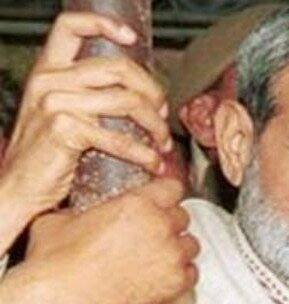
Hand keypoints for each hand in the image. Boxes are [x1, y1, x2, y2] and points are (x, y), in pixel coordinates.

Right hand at [0, 12, 170, 223]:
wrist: (19, 188)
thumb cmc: (45, 156)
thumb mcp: (60, 114)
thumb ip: (86, 96)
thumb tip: (136, 94)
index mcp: (48, 70)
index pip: (71, 27)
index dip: (105, 25)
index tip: (132, 38)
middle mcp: (49, 80)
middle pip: (119, 68)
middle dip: (152, 91)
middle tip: (163, 113)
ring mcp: (56, 102)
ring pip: (127, 102)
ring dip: (155, 125)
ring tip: (163, 143)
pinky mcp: (65, 129)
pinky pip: (120, 138)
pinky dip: (144, 154)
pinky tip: (153, 162)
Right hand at [25, 177, 197, 303]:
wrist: (57, 301)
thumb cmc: (55, 262)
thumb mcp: (64, 218)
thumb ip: (89, 208)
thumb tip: (87, 211)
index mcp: (138, 203)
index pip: (173, 188)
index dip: (166, 196)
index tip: (163, 203)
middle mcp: (160, 226)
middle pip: (183, 218)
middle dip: (169, 225)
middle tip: (153, 237)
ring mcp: (172, 256)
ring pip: (190, 245)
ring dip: (177, 250)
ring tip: (158, 260)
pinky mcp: (176, 285)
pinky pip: (191, 274)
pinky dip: (180, 276)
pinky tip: (163, 279)